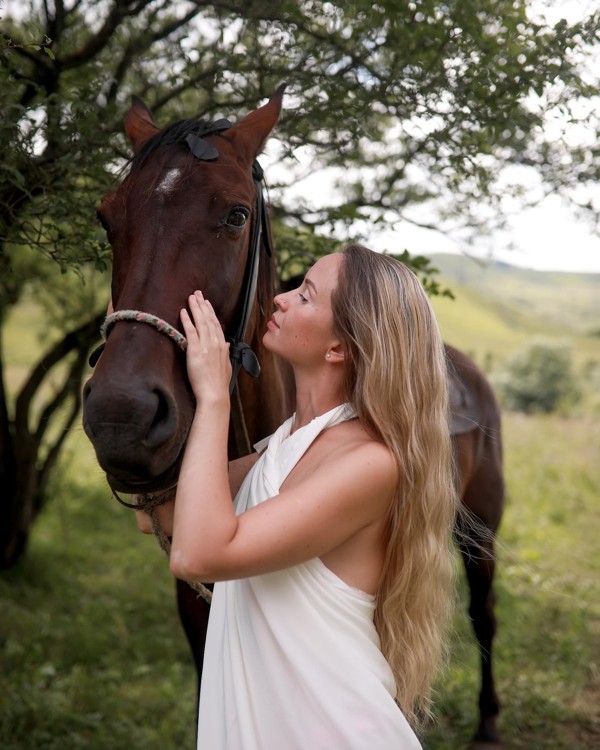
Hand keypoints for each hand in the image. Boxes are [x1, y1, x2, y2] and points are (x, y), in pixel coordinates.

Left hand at [180, 291, 231, 406]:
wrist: (214, 394)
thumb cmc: (219, 384)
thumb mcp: (227, 367)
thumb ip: (226, 354)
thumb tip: (226, 345)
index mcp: (222, 346)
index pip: (216, 325)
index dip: (211, 313)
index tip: (207, 303)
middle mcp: (216, 343)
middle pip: (209, 319)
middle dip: (203, 305)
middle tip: (198, 293)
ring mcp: (206, 345)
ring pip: (201, 322)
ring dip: (196, 308)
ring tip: (191, 297)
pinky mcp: (196, 350)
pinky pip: (191, 331)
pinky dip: (187, 320)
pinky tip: (183, 311)